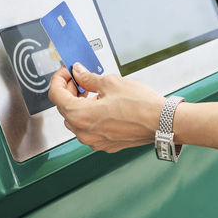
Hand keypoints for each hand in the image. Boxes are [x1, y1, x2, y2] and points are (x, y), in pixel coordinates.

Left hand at [47, 63, 165, 153]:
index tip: (66, 72)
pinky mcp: (106, 145)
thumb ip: (89, 78)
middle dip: (70, 91)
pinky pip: (90, 130)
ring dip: (80, 105)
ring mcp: (94, 141)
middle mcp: (84, 132)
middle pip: (65, 109)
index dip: (59, 79)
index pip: (56, 95)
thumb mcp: (111, 82)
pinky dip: (91, 117)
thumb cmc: (141, 105)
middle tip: (80, 79)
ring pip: (77, 121)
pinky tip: (104, 106)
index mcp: (80, 115)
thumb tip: (79, 72)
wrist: (162, 122)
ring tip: (94, 93)